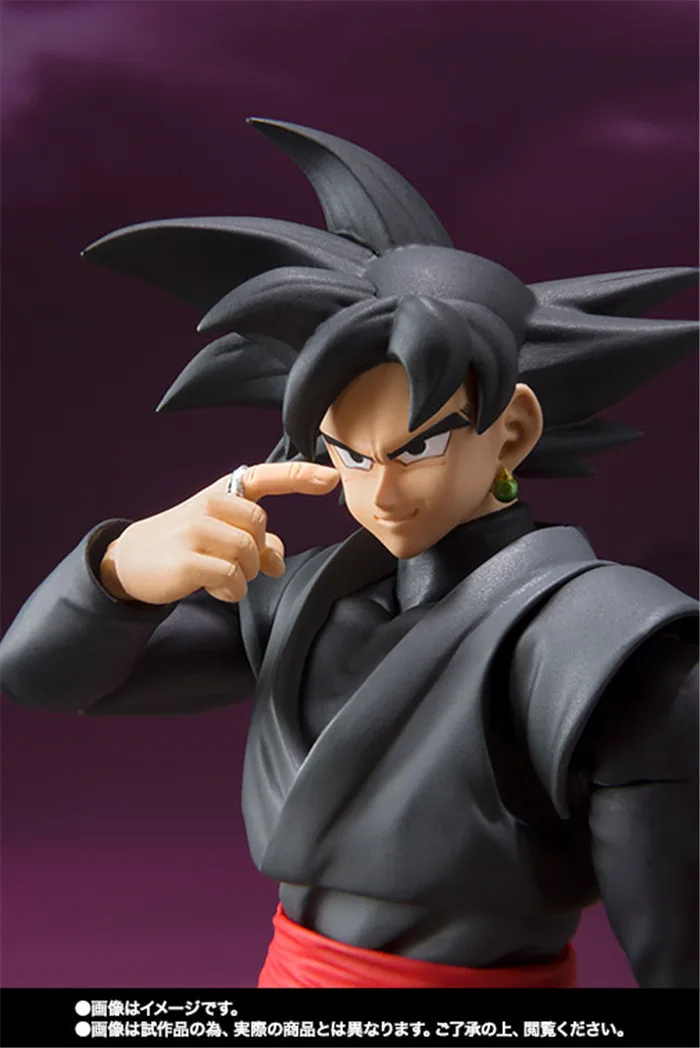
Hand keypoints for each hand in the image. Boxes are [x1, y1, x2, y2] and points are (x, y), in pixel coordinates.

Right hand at [99, 462, 339, 604]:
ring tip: (225, 578)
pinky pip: (231, 577)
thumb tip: (278, 561)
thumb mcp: (222, 532)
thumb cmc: (185, 541)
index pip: (267, 476)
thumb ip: (257, 541)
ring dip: (245, 574)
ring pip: (248, 552)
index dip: (302, 476)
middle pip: (261, 525)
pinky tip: (218, 589)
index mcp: (223, 491)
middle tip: (239, 564)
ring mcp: (195, 530)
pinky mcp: (187, 560)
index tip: (332, 478)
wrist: (132, 559)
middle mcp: (210, 504)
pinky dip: (232, 590)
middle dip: (258, 550)